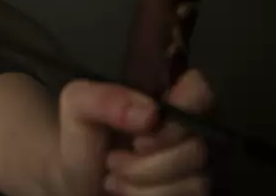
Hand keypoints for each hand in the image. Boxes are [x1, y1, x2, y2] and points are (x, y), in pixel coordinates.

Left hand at [57, 69, 213, 195]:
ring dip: (144, 184)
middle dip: (148, 161)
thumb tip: (151, 115)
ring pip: (195, 182)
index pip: (199, 89)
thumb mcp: (78, 106)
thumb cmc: (82, 138)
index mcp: (164, 100)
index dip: (182, 108)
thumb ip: (105, 98)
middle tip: (112, 158)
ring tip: (113, 177)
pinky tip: (124, 192)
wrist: (75, 182)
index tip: (147, 125)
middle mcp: (187, 132)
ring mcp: (193, 168)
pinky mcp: (188, 193)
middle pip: (197, 147)